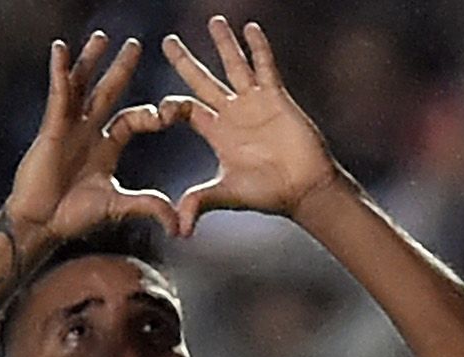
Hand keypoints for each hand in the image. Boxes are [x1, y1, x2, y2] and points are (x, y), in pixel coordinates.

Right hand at [6, 32, 179, 248]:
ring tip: (102, 38)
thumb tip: (178, 223)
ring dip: (90, 61)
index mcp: (106, 146)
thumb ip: (148, 206)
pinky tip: (61, 49)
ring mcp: (69, 127)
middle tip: (135, 44)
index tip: (170, 114)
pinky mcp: (51, 128)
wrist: (42, 223)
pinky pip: (59, 94)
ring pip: (82, 86)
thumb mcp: (119, 206)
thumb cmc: (73, 216)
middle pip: (108, 92)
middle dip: (121, 69)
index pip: (133, 118)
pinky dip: (60, 72)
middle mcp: (88, 131)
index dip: (151, 114)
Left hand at [160, 17, 344, 235]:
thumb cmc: (267, 194)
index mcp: (215, 133)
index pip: (185, 108)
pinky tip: (250, 28)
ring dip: (223, 43)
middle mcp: (231, 114)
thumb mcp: (227, 194)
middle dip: (184, 61)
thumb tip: (179, 229)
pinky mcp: (276, 98)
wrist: (303, 189)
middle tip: (166, 41)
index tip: (159, 114)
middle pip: (201, 80)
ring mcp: (253, 103)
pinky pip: (265, 67)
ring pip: (233, 66)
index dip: (170, 106)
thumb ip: (201, 203)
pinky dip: (258, 48)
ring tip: (212, 20)